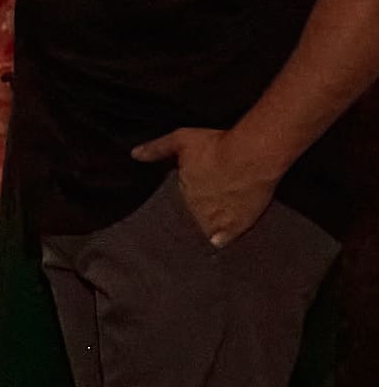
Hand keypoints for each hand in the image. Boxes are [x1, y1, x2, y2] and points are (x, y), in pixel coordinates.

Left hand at [128, 126, 285, 249]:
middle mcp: (198, 210)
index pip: (173, 209)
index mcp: (183, 194)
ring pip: (205, 233)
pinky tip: (216, 246)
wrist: (252, 155)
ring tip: (197, 244)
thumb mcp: (180, 140)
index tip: (170, 216)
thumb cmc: (217, 146)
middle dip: (187, 224)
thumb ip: (157, 149)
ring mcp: (219, 219)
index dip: (174, 211)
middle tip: (185, 229)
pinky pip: (226, 239)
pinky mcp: (240, 223)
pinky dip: (220, 242)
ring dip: (202, 233)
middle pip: (189, 222)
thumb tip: (134, 154)